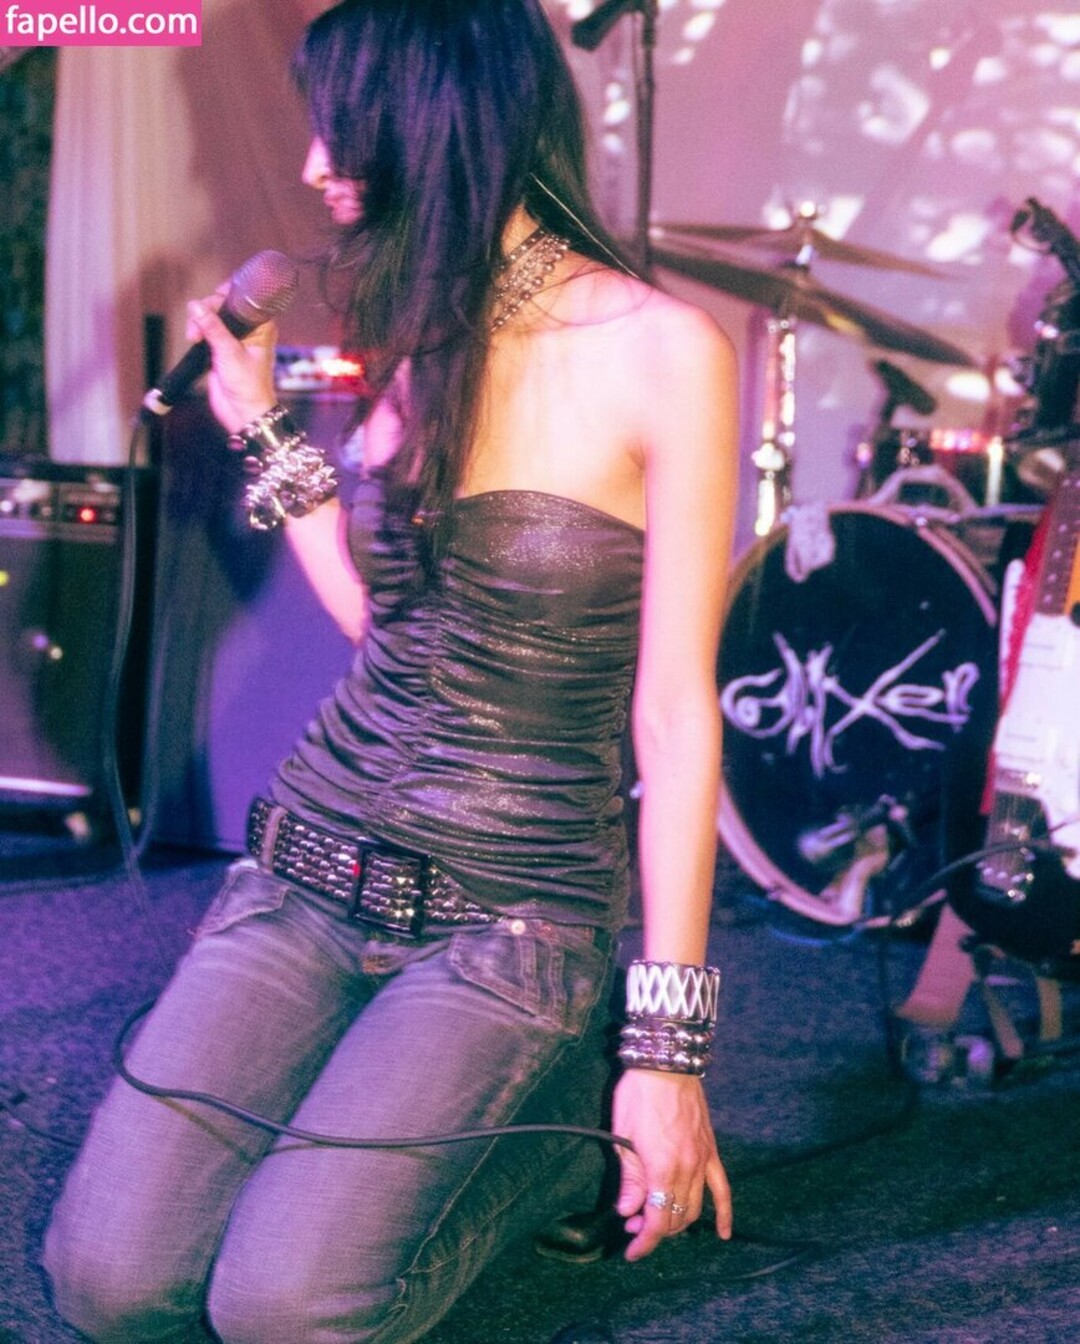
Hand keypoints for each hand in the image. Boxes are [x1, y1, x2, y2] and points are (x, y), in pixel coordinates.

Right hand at [185, 289, 277, 434]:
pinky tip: (194, 340)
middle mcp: (248, 329)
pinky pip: (205, 330)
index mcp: (261, 326)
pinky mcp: (220, 347)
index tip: (209, 302)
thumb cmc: (248, 386)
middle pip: (222, 305)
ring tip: (194, 338)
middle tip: (197, 328)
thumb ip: (213, 327)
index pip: (241, 298)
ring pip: (211, 317)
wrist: (242, 412)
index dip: (224, 295)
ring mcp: (234, 338)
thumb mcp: (229, 353)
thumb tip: (196, 305)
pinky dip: (197, 332)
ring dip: (198, 323)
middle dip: (205, 312)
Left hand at [611, 1068, 731, 1261]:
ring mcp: (703, 1161)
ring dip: (677, 1222)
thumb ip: (629, 1178)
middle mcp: (687, 1170)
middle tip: (633, 1225)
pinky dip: (723, 1213)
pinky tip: (722, 1232)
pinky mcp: (711, 1151)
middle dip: (654, 1229)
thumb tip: (627, 1210)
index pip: (657, 1220)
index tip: (630, 1252)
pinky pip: (722, 1188)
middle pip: (675, 1218)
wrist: (666, 1063)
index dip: (643, 1242)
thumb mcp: (624, 1136)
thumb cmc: (639, 1095)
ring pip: (694, 1207)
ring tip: (656, 1219)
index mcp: (662, 1169)